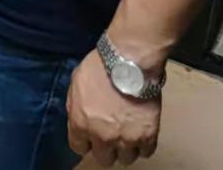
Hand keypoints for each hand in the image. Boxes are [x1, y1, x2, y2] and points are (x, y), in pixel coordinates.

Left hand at [66, 51, 160, 165]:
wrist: (128, 63)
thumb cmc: (100, 67)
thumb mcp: (76, 83)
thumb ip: (75, 106)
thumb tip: (78, 116)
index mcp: (80, 124)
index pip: (79, 147)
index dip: (85, 141)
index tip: (90, 137)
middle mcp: (102, 136)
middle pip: (104, 158)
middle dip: (106, 148)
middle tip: (110, 136)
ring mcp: (126, 138)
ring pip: (126, 159)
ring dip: (126, 148)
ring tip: (127, 134)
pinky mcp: (147, 136)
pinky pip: (146, 152)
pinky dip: (144, 144)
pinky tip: (141, 133)